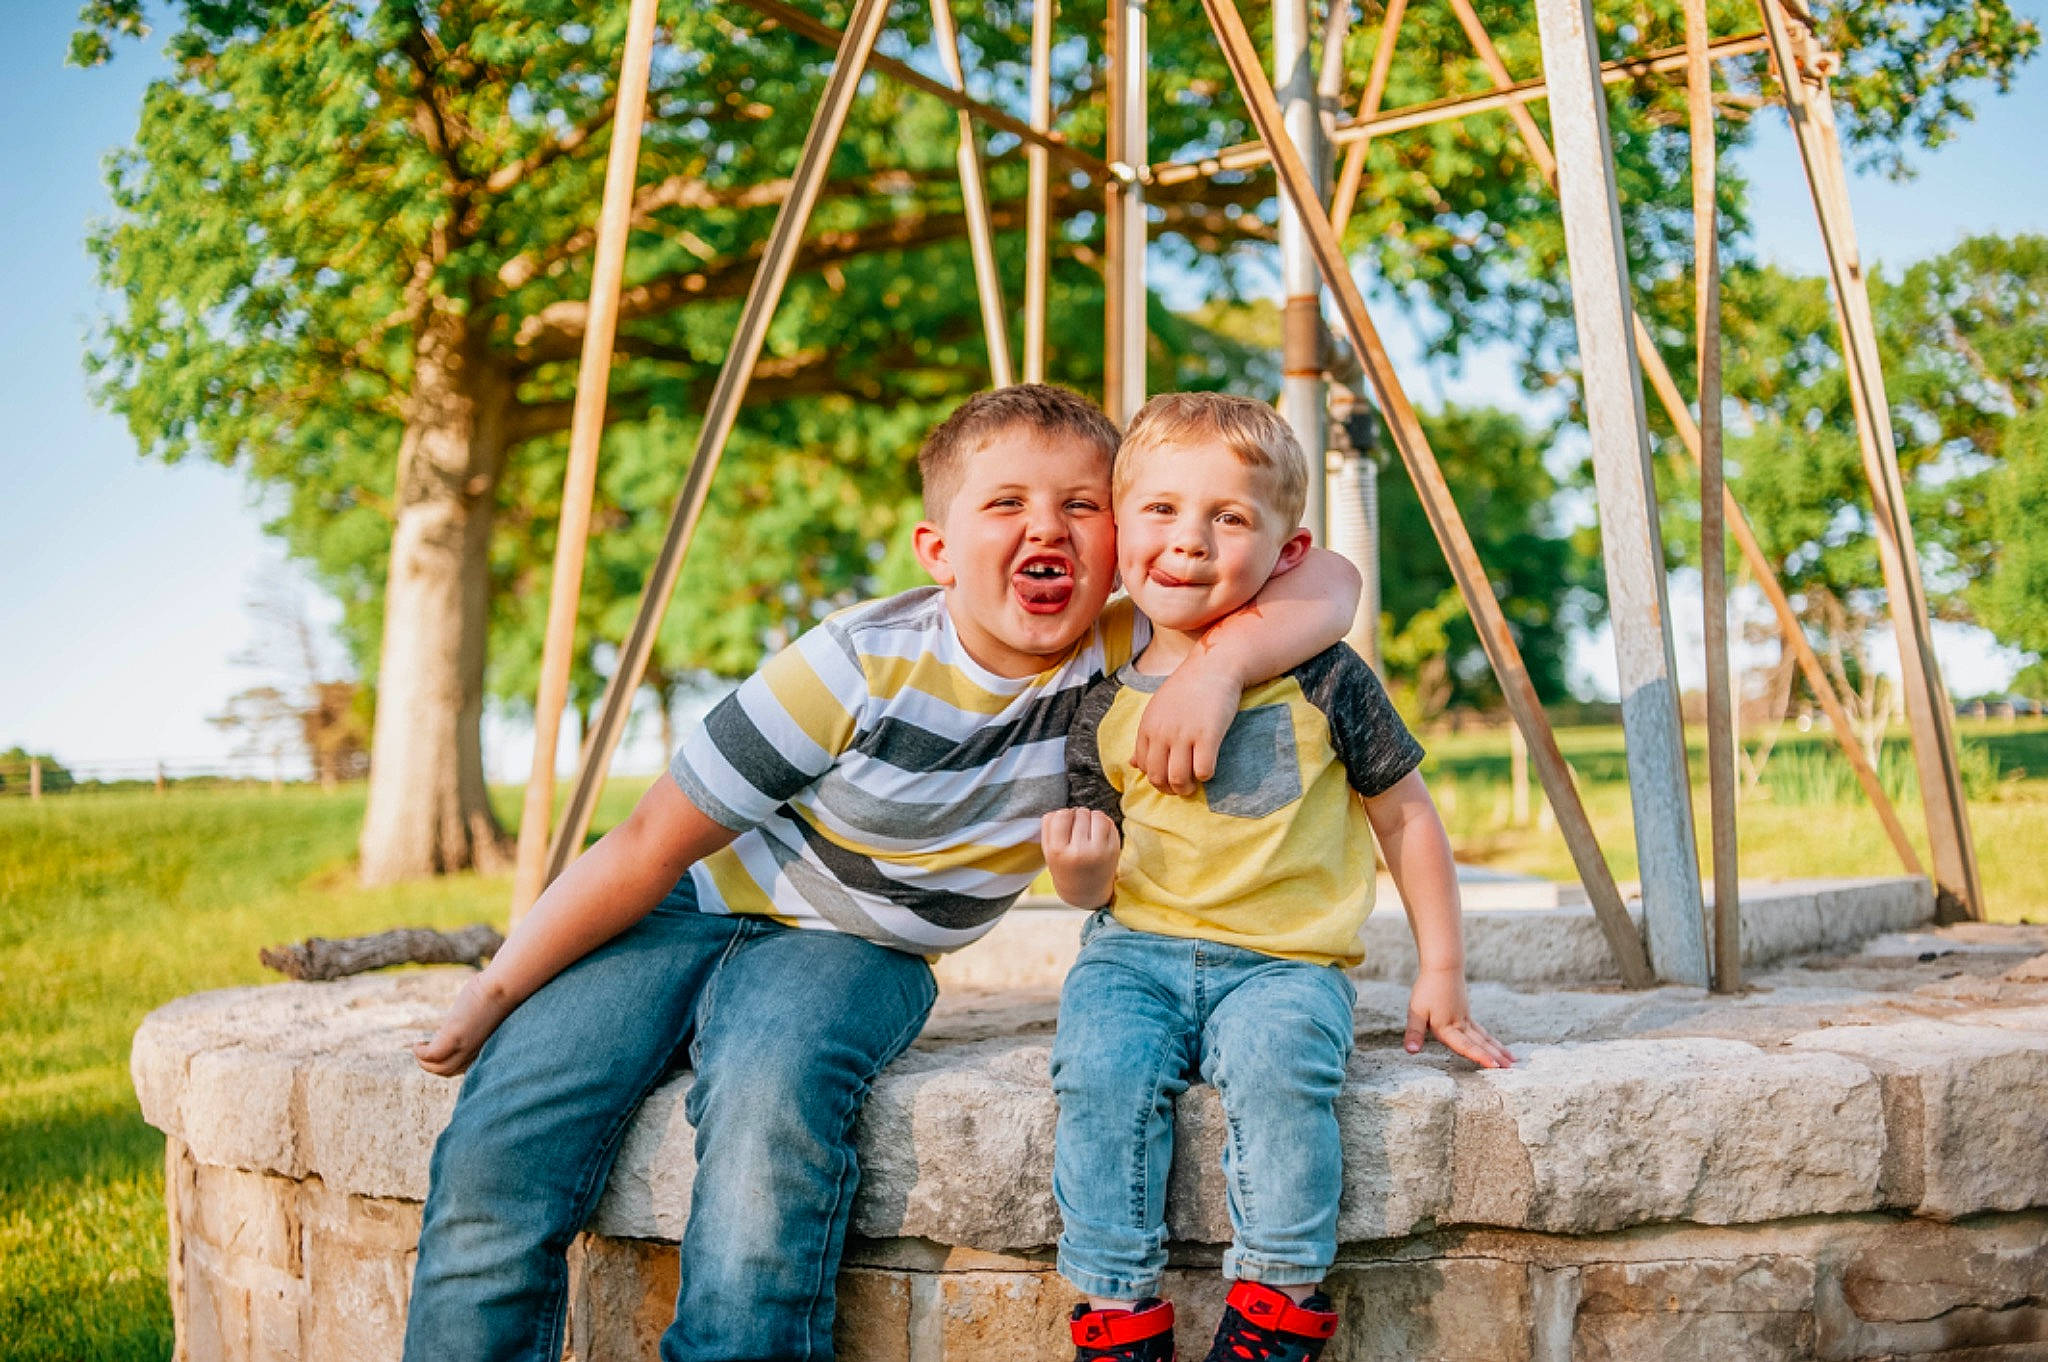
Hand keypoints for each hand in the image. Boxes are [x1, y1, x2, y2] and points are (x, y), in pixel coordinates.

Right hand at [412, 971, 514, 1076]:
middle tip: (423, 1054)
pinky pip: (432, 1054)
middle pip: (448, 1070)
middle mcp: (475, 1051)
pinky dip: (421, 1053)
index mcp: (483, 1049)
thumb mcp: (486, 1015)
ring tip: (418, 1049)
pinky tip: (417, 1045)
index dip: (447, 1062)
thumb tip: (470, 1014)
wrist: (505, 987)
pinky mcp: (455, 1035)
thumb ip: (478, 1022)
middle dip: (432, 1066)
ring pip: (439, 1067)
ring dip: (424, 1062)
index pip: (463, 1068)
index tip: (437, 1054)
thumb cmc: (499, 995)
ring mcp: (465, 1045)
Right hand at [1041, 807, 1120, 908]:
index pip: (1062, 815)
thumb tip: (1062, 809)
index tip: (1064, 824)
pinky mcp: (1114, 849)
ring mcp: (1100, 851)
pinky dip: (1103, 823)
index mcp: (1059, 852)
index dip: (1063, 816)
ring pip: (1097, 814)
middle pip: (1080, 813)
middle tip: (1076, 831)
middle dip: (1077, 817)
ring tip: (1087, 829)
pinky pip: (1109, 822)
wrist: (1087, 892)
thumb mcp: (1048, 852)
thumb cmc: (1065, 868)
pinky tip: (1098, 834)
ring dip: (1091, 817)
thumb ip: (1049, 827)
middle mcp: (1080, 851)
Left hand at [1131, 664, 1239, 795]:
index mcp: (1147, 727)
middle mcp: (1162, 733)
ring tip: (1194, 784)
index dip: (1157, 780)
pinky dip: (1206, 776)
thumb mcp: (1157, 710)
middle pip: (1158, 778)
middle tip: (1182, 788)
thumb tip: (1132, 764)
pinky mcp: (1208, 735)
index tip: (1169, 779)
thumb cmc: (1186, 689)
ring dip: (1187, 789)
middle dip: (1170, 790)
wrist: (1212, 667)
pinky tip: (1209, 767)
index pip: (1144, 767)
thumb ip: (1145, 738)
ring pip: (1179, 779)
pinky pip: (1203, 771)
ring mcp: (1184, 735)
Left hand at [1404, 965, 1513, 1068]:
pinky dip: (1492, 1041)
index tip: (1494, 1065)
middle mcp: (1460, 1025)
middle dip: (1496, 1057)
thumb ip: (1414, 1033)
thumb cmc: (1427, 990)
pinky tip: (1499, 1048)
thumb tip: (1410, 1051)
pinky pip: (1482, 1032)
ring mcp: (1466, 1020)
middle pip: (1481, 1044)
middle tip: (1510, 1069)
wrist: (1443, 968)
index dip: (1480, 1056)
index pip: (1466, 1046)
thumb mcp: (1416, 1012)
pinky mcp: (1467, 1015)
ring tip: (1513, 1061)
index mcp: (1447, 1027)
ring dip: (1499, 1050)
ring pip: (1485, 1038)